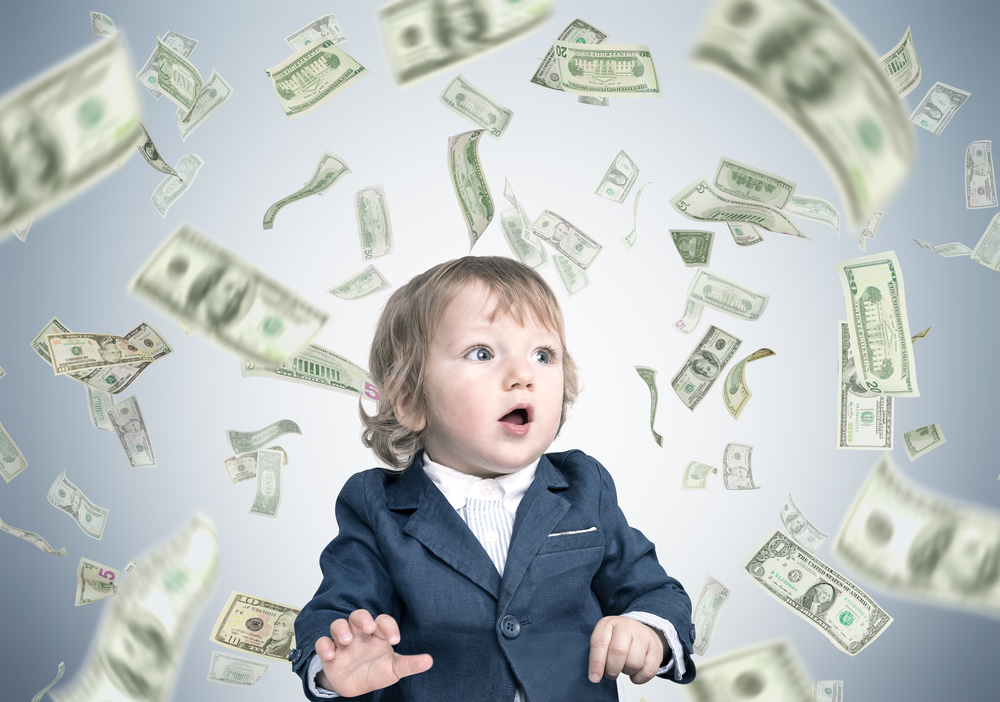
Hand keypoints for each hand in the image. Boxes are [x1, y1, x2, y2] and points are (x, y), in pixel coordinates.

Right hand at [314, 609, 432, 696]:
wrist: (354, 686)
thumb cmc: (375, 672)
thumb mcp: (394, 669)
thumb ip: (409, 664)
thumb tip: (429, 661)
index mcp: (377, 635)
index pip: (383, 621)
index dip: (389, 626)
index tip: (395, 640)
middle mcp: (360, 634)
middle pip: (358, 615)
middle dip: (362, 618)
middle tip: (368, 627)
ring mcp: (343, 642)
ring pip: (338, 624)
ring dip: (342, 629)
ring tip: (347, 640)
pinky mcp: (328, 653)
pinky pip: (322, 642)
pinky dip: (324, 646)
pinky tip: (331, 655)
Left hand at [588, 616, 664, 684]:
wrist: (641, 631)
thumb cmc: (618, 639)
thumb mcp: (604, 640)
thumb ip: (597, 654)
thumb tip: (595, 676)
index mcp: (608, 623)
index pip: (599, 642)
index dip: (596, 663)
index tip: (594, 678)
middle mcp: (626, 626)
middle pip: (618, 652)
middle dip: (612, 670)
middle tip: (610, 673)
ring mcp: (643, 636)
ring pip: (634, 663)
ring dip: (627, 672)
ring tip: (624, 666)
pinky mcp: (656, 649)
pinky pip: (648, 671)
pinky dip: (639, 678)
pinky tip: (635, 672)